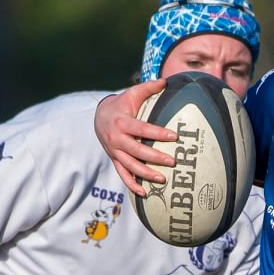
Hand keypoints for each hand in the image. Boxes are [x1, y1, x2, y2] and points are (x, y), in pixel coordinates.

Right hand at [94, 80, 173, 197]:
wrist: (99, 116)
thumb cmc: (121, 104)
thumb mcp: (132, 94)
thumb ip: (148, 87)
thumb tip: (165, 81)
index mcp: (122, 122)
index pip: (142, 129)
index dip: (158, 133)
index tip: (174, 136)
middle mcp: (116, 138)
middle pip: (137, 151)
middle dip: (155, 157)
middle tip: (173, 161)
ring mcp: (114, 151)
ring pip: (130, 166)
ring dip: (146, 174)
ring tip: (163, 179)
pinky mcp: (114, 159)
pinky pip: (122, 174)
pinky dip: (132, 185)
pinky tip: (144, 193)